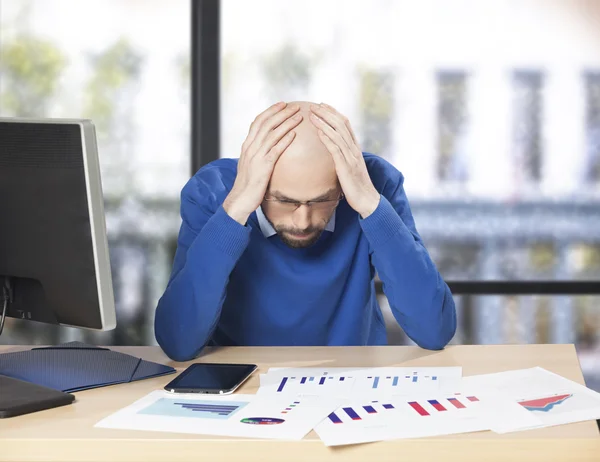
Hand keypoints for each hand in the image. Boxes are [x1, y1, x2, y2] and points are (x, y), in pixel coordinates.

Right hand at [223, 102, 302, 223]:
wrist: (240, 199)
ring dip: (286, 123)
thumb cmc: (247, 185)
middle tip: (295, 106)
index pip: (258, 122)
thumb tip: (268, 149)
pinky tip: (295, 134)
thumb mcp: (250, 165)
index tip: (282, 104)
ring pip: (272, 133)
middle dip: (281, 112)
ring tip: (299, 116)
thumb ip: (257, 154)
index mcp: (247, 145)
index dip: (271, 111)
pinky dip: (285, 140)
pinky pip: (276, 150)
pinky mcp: (263, 166)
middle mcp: (250, 147)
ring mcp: (256, 156)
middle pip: (266, 123)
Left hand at [309, 103, 379, 217]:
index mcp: (355, 148)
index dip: (333, 113)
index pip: (345, 124)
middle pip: (341, 125)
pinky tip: (318, 132)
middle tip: (313, 106)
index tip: (322, 105)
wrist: (367, 200)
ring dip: (324, 123)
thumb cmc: (356, 186)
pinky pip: (336, 149)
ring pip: (337, 134)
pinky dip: (327, 139)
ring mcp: (351, 157)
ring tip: (312, 115)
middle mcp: (354, 149)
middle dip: (326, 113)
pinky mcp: (346, 167)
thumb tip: (331, 153)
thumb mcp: (349, 168)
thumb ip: (342, 158)